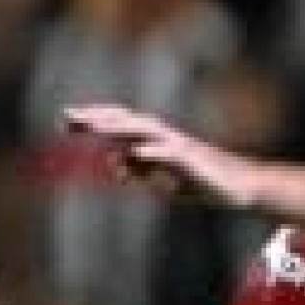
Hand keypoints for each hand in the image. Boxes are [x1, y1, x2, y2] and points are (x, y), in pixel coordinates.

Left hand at [62, 103, 259, 208]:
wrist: (240, 186)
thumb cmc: (201, 180)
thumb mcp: (162, 178)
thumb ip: (139, 169)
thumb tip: (113, 165)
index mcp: (154, 140)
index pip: (118, 124)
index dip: (93, 121)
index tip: (64, 122)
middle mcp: (163, 136)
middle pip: (125, 121)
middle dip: (97, 118)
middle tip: (67, 118)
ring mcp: (179, 145)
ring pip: (144, 130)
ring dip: (118, 127)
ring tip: (94, 126)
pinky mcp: (193, 160)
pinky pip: (170, 153)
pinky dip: (152, 152)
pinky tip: (134, 153)